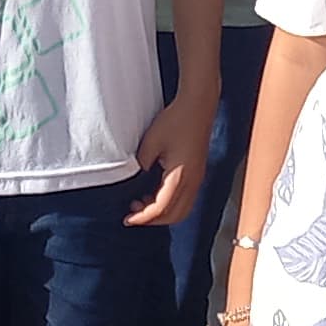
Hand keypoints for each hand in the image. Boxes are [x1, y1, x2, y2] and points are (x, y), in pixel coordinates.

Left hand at [126, 83, 216, 227]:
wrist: (198, 105)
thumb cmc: (175, 120)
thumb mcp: (151, 142)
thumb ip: (142, 164)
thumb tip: (137, 179)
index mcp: (180, 176)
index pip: (161, 208)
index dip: (143, 217)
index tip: (127, 218)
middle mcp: (193, 181)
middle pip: (174, 216)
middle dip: (153, 220)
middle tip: (133, 214)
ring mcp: (197, 178)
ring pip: (182, 209)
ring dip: (162, 213)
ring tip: (141, 203)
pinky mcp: (197, 173)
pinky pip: (185, 198)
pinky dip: (169, 203)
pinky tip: (153, 193)